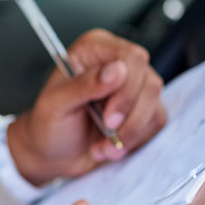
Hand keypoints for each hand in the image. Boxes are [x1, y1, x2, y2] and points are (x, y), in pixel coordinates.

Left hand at [7, 29, 165, 185]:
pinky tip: (111, 147)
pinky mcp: (143, 110)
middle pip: (149, 82)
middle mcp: (117, 63)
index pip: (131, 57)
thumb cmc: (48, 125)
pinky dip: (135, 141)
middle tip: (107, 131)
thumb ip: (84, 85)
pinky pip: (156, 123)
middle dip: (130, 115)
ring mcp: (134, 87)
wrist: (53, 154)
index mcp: (93, 50)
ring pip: (155, 105)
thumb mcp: (56, 105)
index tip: (109, 117)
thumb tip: (116, 70)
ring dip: (131, 133)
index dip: (127, 89)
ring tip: (103, 146)